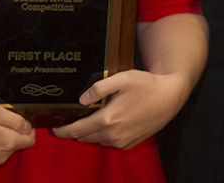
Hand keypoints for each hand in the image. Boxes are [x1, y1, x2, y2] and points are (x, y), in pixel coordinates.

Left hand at [51, 69, 188, 148]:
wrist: (170, 97)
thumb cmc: (146, 85)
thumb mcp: (121, 79)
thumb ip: (98, 88)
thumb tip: (81, 100)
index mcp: (108, 119)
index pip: (76, 130)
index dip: (61, 130)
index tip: (53, 127)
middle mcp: (113, 135)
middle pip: (84, 138)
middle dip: (74, 131)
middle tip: (68, 120)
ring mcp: (122, 141)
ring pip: (97, 141)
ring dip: (89, 133)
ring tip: (87, 120)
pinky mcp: (130, 143)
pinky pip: (110, 143)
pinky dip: (103, 136)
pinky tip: (106, 123)